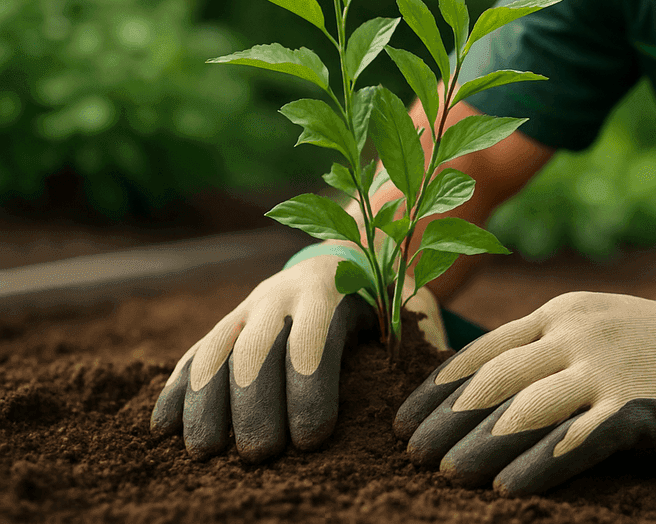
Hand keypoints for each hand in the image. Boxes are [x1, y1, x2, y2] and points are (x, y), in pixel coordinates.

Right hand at [150, 252, 448, 461]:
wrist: (348, 254)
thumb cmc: (388, 296)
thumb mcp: (410, 305)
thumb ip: (421, 338)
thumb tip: (437, 384)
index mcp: (330, 288)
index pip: (314, 339)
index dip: (310, 389)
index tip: (312, 439)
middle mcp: (280, 293)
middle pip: (257, 349)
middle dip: (255, 404)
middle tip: (261, 456)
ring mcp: (245, 308)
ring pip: (215, 351)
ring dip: (206, 403)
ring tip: (205, 454)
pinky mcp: (224, 325)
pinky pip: (193, 356)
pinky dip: (176, 391)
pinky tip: (162, 430)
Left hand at [393, 291, 655, 495]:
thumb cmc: (648, 345)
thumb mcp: (590, 325)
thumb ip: (541, 346)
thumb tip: (476, 387)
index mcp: (558, 313)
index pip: (483, 351)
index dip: (439, 389)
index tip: (405, 421)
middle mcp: (576, 335)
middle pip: (496, 381)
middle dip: (448, 421)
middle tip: (412, 455)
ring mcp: (605, 370)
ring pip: (526, 412)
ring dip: (480, 447)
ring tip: (446, 476)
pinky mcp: (633, 408)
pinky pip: (574, 441)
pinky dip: (536, 468)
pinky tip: (506, 490)